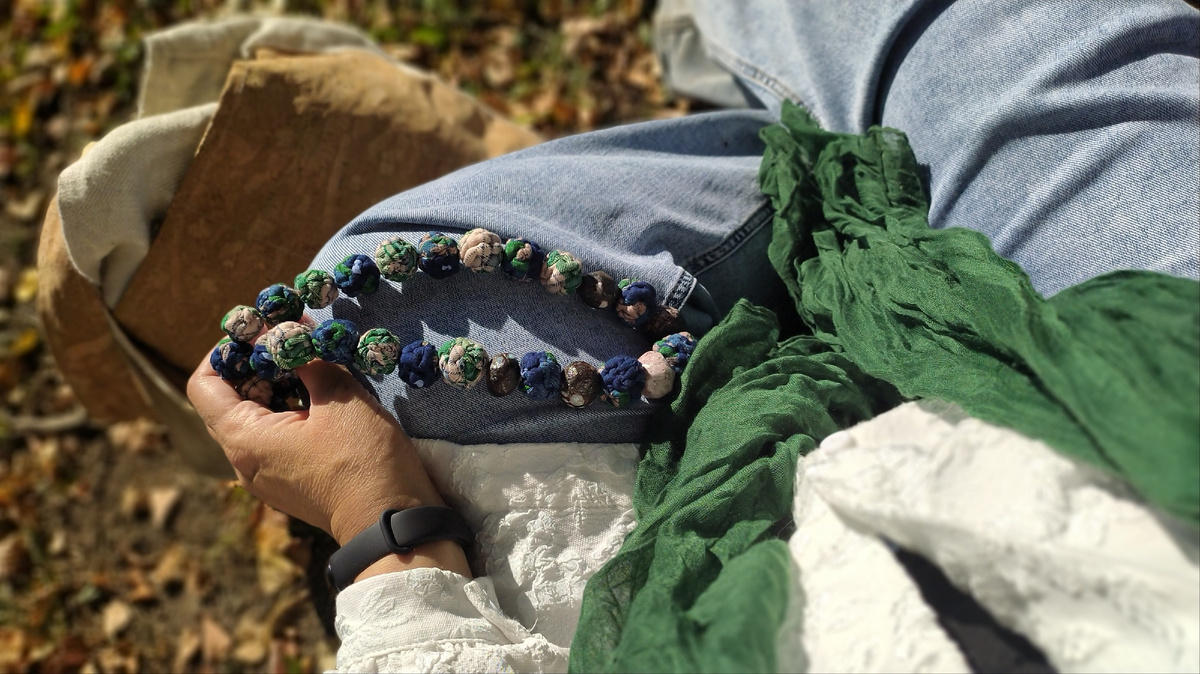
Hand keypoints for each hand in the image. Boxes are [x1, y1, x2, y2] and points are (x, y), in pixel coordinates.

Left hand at [187, 347, 470, 579]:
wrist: (392, 522)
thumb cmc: (364, 460)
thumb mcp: (339, 397)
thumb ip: (307, 358)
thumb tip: (287, 330)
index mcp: (244, 439)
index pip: (203, 385)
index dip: (225, 351)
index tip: (260, 332)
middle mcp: (243, 462)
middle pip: (228, 401)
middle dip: (257, 365)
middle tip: (293, 341)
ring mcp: (266, 477)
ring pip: (255, 419)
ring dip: (278, 387)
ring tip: (314, 366)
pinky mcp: (289, 484)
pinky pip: (274, 439)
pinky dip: (290, 412)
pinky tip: (323, 399)